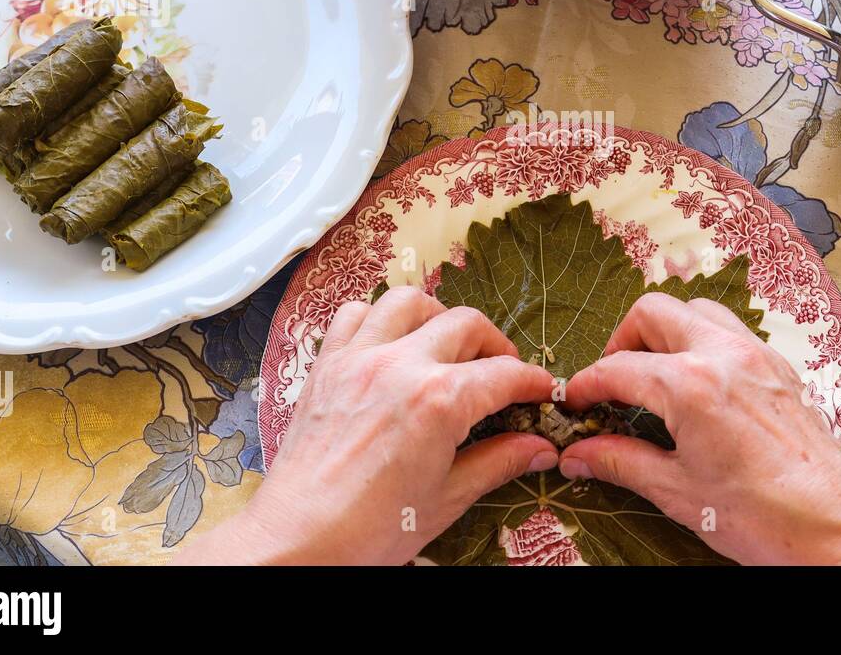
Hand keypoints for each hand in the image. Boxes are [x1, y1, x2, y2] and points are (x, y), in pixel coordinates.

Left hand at [176, 287, 558, 564]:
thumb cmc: (369, 529)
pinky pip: (354, 314)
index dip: (533, 381)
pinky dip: (378, 318)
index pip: (505, 374)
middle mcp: (401, 366)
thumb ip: (497, 462)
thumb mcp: (447, 498)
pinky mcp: (328, 365)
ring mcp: (360, 359)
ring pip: (410, 302)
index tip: (542, 390)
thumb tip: (537, 448)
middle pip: (466, 324)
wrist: (299, 539)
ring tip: (447, 347)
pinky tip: (390, 345)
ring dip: (437, 317)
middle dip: (495, 345)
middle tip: (501, 374)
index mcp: (439, 401)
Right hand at [559, 293, 840, 565]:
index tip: (574, 403)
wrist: (838, 530)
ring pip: (695, 310)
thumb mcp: (678, 491)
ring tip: (653, 377)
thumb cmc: (766, 516)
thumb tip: (580, 455)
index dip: (585, 386)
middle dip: (621, 341)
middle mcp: (724, 354)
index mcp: (691, 384)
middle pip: (652, 313)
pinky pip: (731, 331)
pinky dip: (703, 342)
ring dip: (666, 332)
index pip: (617, 368)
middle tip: (611, 383)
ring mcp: (757, 355)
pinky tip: (697, 385)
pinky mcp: (779, 368)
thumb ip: (621, 462)